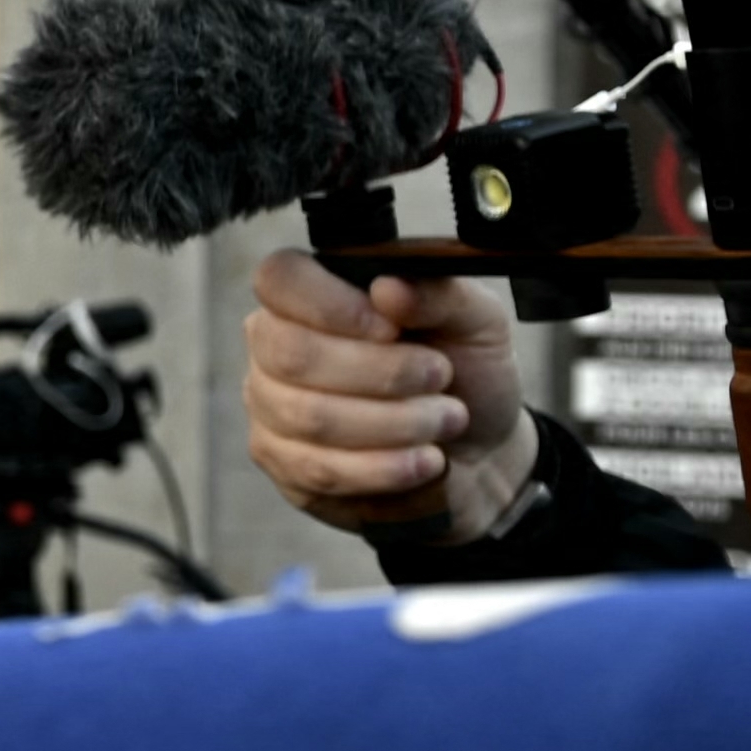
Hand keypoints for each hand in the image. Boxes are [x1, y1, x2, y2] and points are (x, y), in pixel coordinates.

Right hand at [243, 249, 530, 543]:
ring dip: (394, 423)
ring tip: (445, 421)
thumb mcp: (476, 320)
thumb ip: (439, 294)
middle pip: (291, 354)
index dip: (330, 304)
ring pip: (309, 417)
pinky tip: (423, 461)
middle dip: (382, 373)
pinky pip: (319, 470)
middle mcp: (275, 346)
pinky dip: (383, 468)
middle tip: (439, 377)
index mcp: (310, 295)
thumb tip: (388, 288)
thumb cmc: (466, 372)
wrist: (480, 449)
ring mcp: (270, 409)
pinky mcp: (285, 468)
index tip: (392, 329)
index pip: (279, 280)